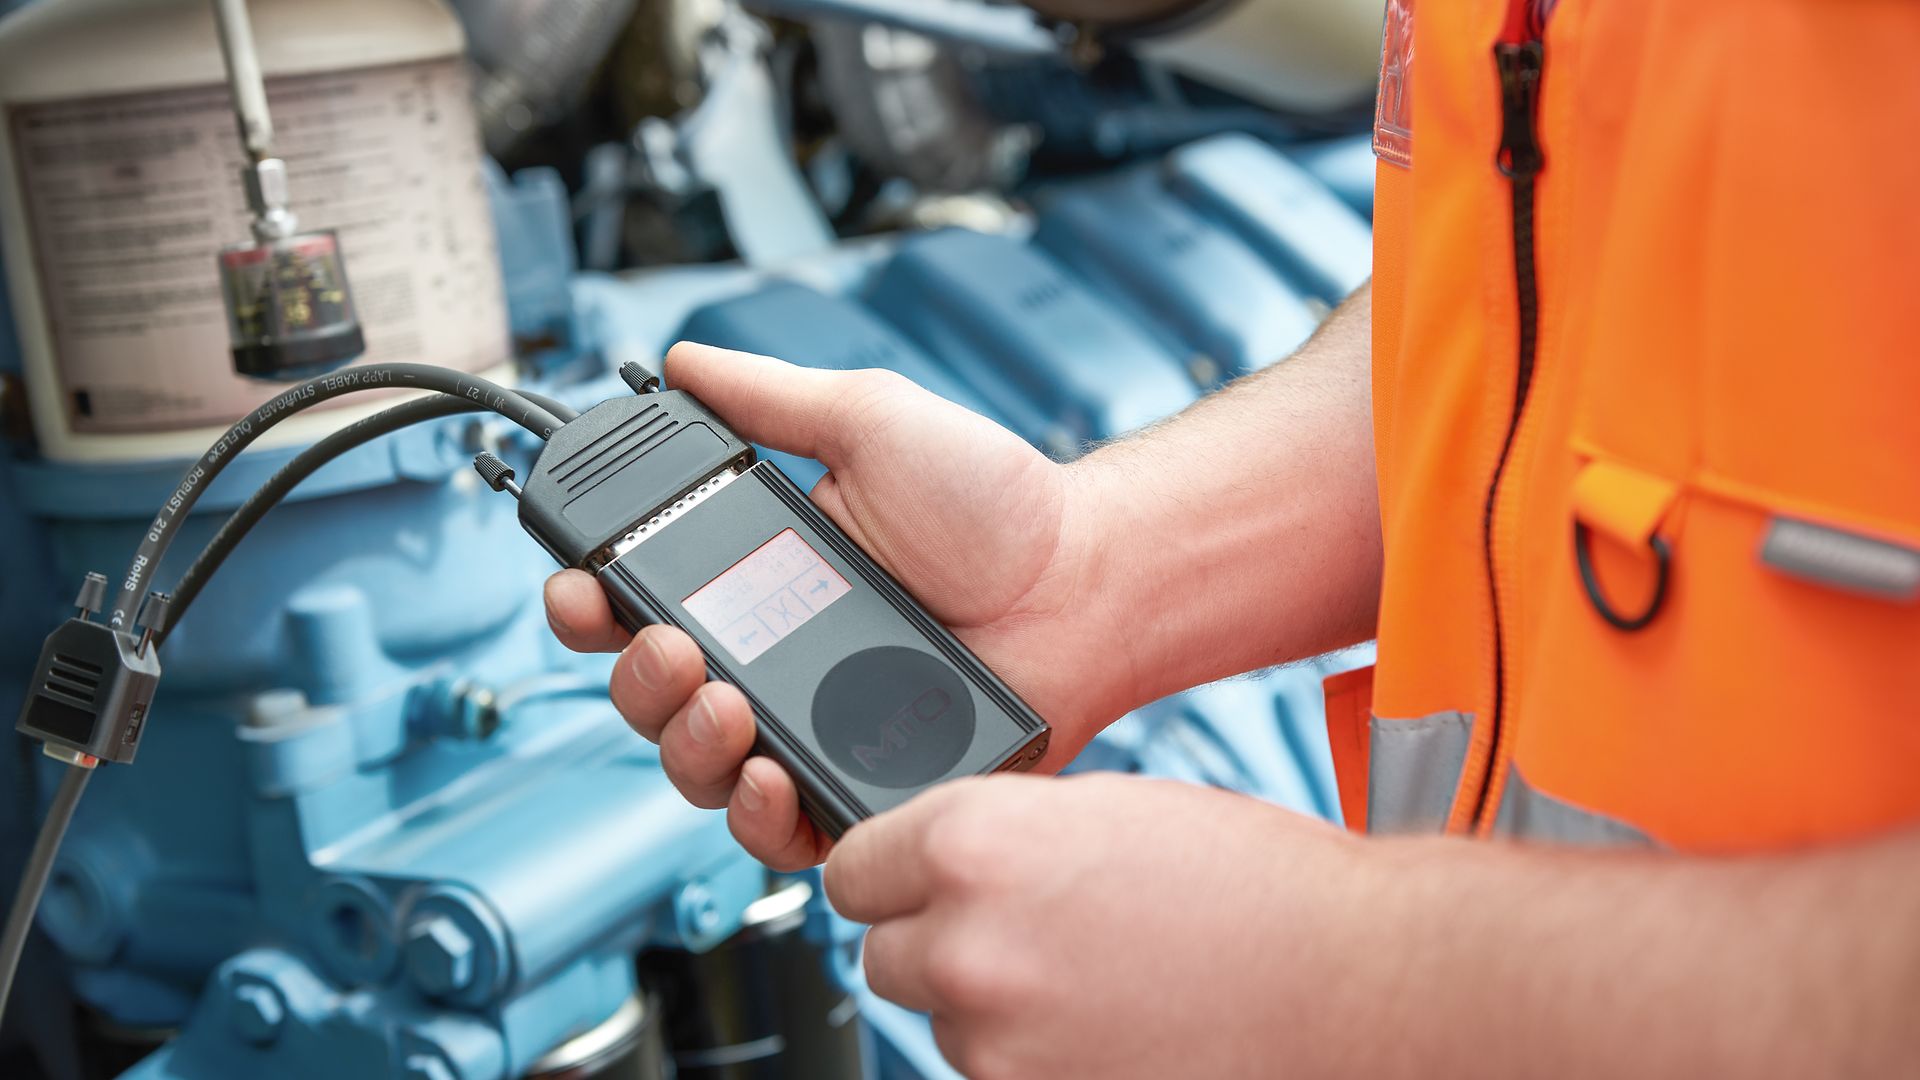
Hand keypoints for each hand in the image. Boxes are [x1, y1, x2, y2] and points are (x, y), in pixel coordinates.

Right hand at [545, 342, 1128, 868]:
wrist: (1086, 580)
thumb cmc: (998, 507)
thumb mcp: (872, 423)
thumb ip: (773, 399)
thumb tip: (685, 361)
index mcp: (759, 576)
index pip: (637, 604)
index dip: (588, 606)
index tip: (577, 589)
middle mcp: (771, 657)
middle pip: (650, 697)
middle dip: (634, 682)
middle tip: (670, 649)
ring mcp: (811, 728)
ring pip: (699, 770)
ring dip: (684, 746)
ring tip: (724, 706)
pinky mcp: (860, 788)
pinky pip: (780, 831)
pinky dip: (758, 817)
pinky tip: (770, 778)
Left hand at [828, 772, 1357, 1079]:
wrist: (1350, 984)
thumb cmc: (1254, 886)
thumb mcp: (1107, 809)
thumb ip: (1002, 831)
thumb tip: (941, 860)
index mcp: (976, 843)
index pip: (855, 865)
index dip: (890, 870)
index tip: (911, 878)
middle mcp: (968, 945)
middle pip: (885, 952)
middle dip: (937, 940)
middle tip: (1020, 930)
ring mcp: (996, 1040)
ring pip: (942, 1019)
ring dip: (988, 1002)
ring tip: (1089, 976)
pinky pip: (991, 1073)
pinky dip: (1030, 1053)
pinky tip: (1102, 1022)